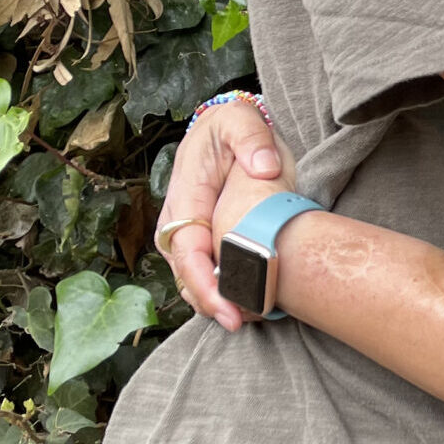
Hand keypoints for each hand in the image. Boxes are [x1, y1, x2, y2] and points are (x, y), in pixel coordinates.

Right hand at [154, 97, 283, 326]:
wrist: (227, 130)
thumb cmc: (233, 128)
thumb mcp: (241, 121)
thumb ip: (252, 139)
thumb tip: (264, 169)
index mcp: (185, 197)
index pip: (187, 250)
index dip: (204, 283)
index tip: (228, 307)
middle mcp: (179, 223)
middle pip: (186, 275)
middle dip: (210, 303)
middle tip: (240, 322)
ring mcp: (188, 236)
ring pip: (193, 281)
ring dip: (215, 303)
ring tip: (246, 319)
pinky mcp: (202, 243)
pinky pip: (206, 276)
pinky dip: (222, 294)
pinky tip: (247, 307)